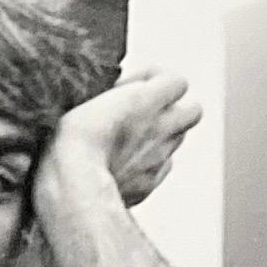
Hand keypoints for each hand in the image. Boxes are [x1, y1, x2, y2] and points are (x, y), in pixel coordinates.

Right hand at [41, 64, 199, 215]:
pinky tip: (125, 164)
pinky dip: (150, 164)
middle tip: (148, 113)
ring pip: (177, 140)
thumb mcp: (88, 98)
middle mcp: (162, 127)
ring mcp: (159, 157)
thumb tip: (124, 94)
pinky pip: (161, 168)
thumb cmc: (74, 140)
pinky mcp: (150, 183)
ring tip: (131, 140)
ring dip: (162, 137)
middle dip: (175, 110)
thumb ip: (118, 94)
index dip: (157, 81)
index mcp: (147, 99)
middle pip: (192, 111)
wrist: (74, 185)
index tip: (137, 86)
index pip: (177, 81)